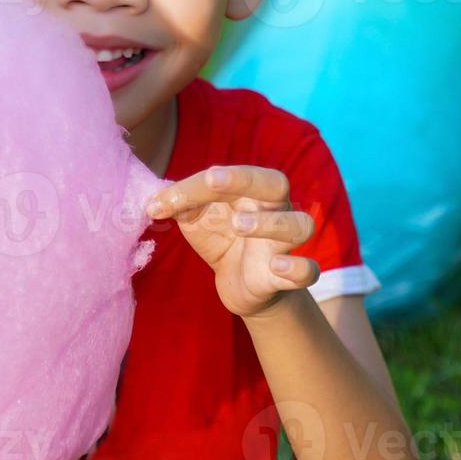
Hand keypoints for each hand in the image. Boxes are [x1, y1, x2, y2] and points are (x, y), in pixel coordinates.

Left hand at [144, 165, 319, 319]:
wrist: (241, 285)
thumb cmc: (221, 237)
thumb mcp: (195, 218)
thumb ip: (178, 204)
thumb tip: (152, 202)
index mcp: (251, 190)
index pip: (234, 174)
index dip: (200, 182)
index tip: (166, 199)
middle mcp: (274, 210)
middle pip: (277, 184)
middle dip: (246, 179)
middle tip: (213, 180)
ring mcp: (283, 244)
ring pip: (300, 224)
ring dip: (272, 222)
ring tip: (239, 225)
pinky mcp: (286, 278)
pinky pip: (308, 270)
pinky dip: (299, 268)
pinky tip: (277, 267)